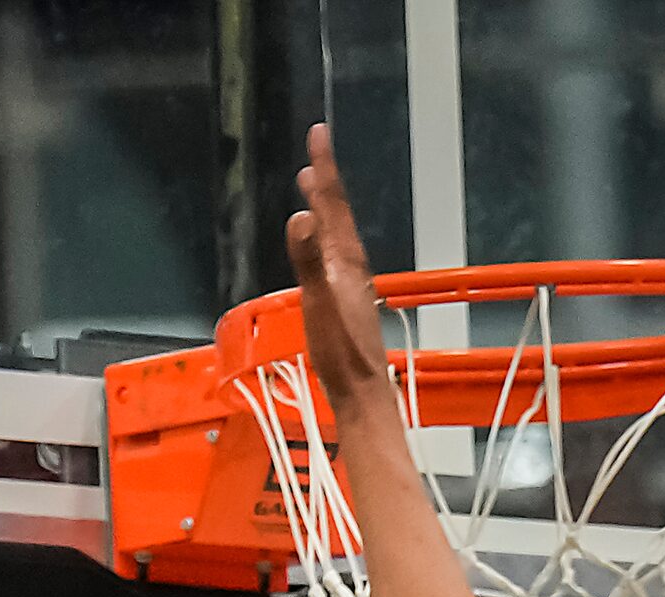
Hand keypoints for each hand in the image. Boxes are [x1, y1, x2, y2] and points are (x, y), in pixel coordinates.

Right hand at [286, 123, 396, 416]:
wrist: (362, 392)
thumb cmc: (341, 353)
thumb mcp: (319, 304)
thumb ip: (309, 261)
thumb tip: (301, 217)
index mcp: (346, 262)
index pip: (333, 206)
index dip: (324, 170)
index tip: (319, 135)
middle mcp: (352, 269)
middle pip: (338, 217)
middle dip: (325, 186)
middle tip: (314, 156)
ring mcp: (351, 287)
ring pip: (338, 237)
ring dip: (325, 212)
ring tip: (313, 194)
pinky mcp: (348, 305)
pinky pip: (335, 259)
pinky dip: (325, 241)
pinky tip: (323, 251)